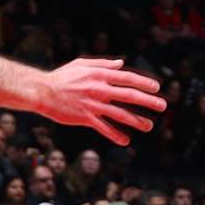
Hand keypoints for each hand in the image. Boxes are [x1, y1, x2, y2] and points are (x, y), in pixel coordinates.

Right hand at [37, 58, 165, 145]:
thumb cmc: (62, 77)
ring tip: (149, 126)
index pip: (127, 78)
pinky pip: (104, 128)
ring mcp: (93, 104)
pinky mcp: (85, 117)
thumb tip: (121, 64)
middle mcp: (99, 89)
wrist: (42, 91)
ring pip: (120, 114)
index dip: (144, 83)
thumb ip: (103, 64)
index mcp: (100, 74)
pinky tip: (126, 141)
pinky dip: (116, 135)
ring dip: (137, 121)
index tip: (157, 88)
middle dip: (148, 101)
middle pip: (129, 96)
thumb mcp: (82, 64)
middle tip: (162, 106)